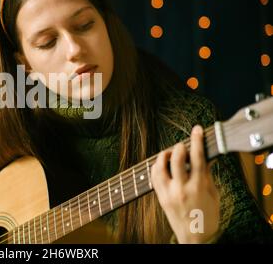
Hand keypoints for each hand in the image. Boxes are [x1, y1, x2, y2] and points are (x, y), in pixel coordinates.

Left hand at [151, 125, 219, 242]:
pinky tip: (161, 163)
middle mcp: (181, 189)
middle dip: (179, 146)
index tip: (197, 129)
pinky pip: (153, 176)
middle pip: (177, 159)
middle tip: (183, 143)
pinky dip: (156, 166)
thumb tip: (204, 157)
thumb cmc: (207, 217)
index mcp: (198, 187)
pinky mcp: (160, 197)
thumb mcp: (213, 195)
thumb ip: (207, 175)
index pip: (197, 158)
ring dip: (164, 155)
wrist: (194, 238)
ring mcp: (168, 193)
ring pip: (159, 166)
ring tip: (170, 152)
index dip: (196, 140)